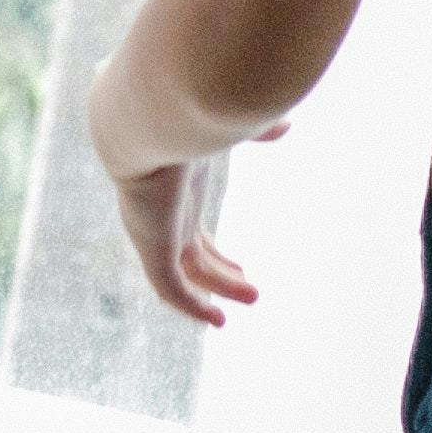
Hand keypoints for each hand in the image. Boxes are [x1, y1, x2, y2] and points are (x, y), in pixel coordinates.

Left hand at [107, 122, 277, 327]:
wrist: (144, 115)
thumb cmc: (185, 112)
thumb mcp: (228, 126)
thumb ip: (256, 129)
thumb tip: (286, 123)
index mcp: (174, 189)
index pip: (190, 230)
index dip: (215, 252)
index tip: (241, 269)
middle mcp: (161, 213)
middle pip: (190, 256)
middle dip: (220, 275)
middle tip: (250, 289)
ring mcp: (152, 231)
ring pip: (184, 274)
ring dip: (216, 290)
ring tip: (252, 298)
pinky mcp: (151, 245)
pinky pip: (169, 288)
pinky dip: (191, 306)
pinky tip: (215, 320)